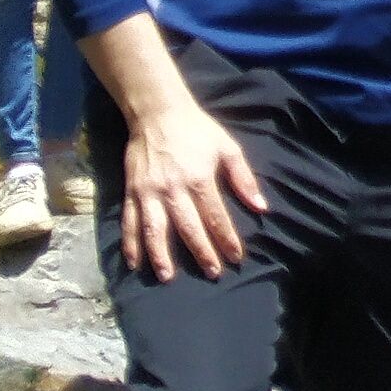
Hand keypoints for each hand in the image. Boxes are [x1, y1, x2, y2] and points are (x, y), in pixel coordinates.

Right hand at [121, 88, 271, 279]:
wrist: (157, 113)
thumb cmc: (197, 130)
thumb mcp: (227, 148)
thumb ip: (243, 178)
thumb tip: (261, 206)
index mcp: (200, 179)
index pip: (216, 217)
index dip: (227, 239)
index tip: (236, 257)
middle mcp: (173, 190)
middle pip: (188, 228)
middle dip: (201, 253)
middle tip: (212, 273)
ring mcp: (149, 192)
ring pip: (154, 230)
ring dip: (161, 255)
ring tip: (167, 276)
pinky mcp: (131, 192)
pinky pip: (129, 222)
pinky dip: (130, 243)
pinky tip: (134, 262)